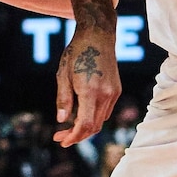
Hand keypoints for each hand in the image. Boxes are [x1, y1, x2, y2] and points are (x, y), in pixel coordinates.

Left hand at [53, 33, 120, 147]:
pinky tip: (81, 116)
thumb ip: (63, 99)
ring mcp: (114, 93)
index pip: (85, 124)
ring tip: (68, 128)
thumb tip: (62, 120)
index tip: (61, 141)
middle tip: (60, 136)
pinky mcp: (116, 90)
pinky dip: (93, 119)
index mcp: (91, 91)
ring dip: (85, 129)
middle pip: (94, 127)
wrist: (98, 35)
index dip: (73, 137)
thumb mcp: (63, 74)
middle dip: (77, 136)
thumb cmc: (77, 52)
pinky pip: (105, 111)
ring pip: (101, 121)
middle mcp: (106, 94)